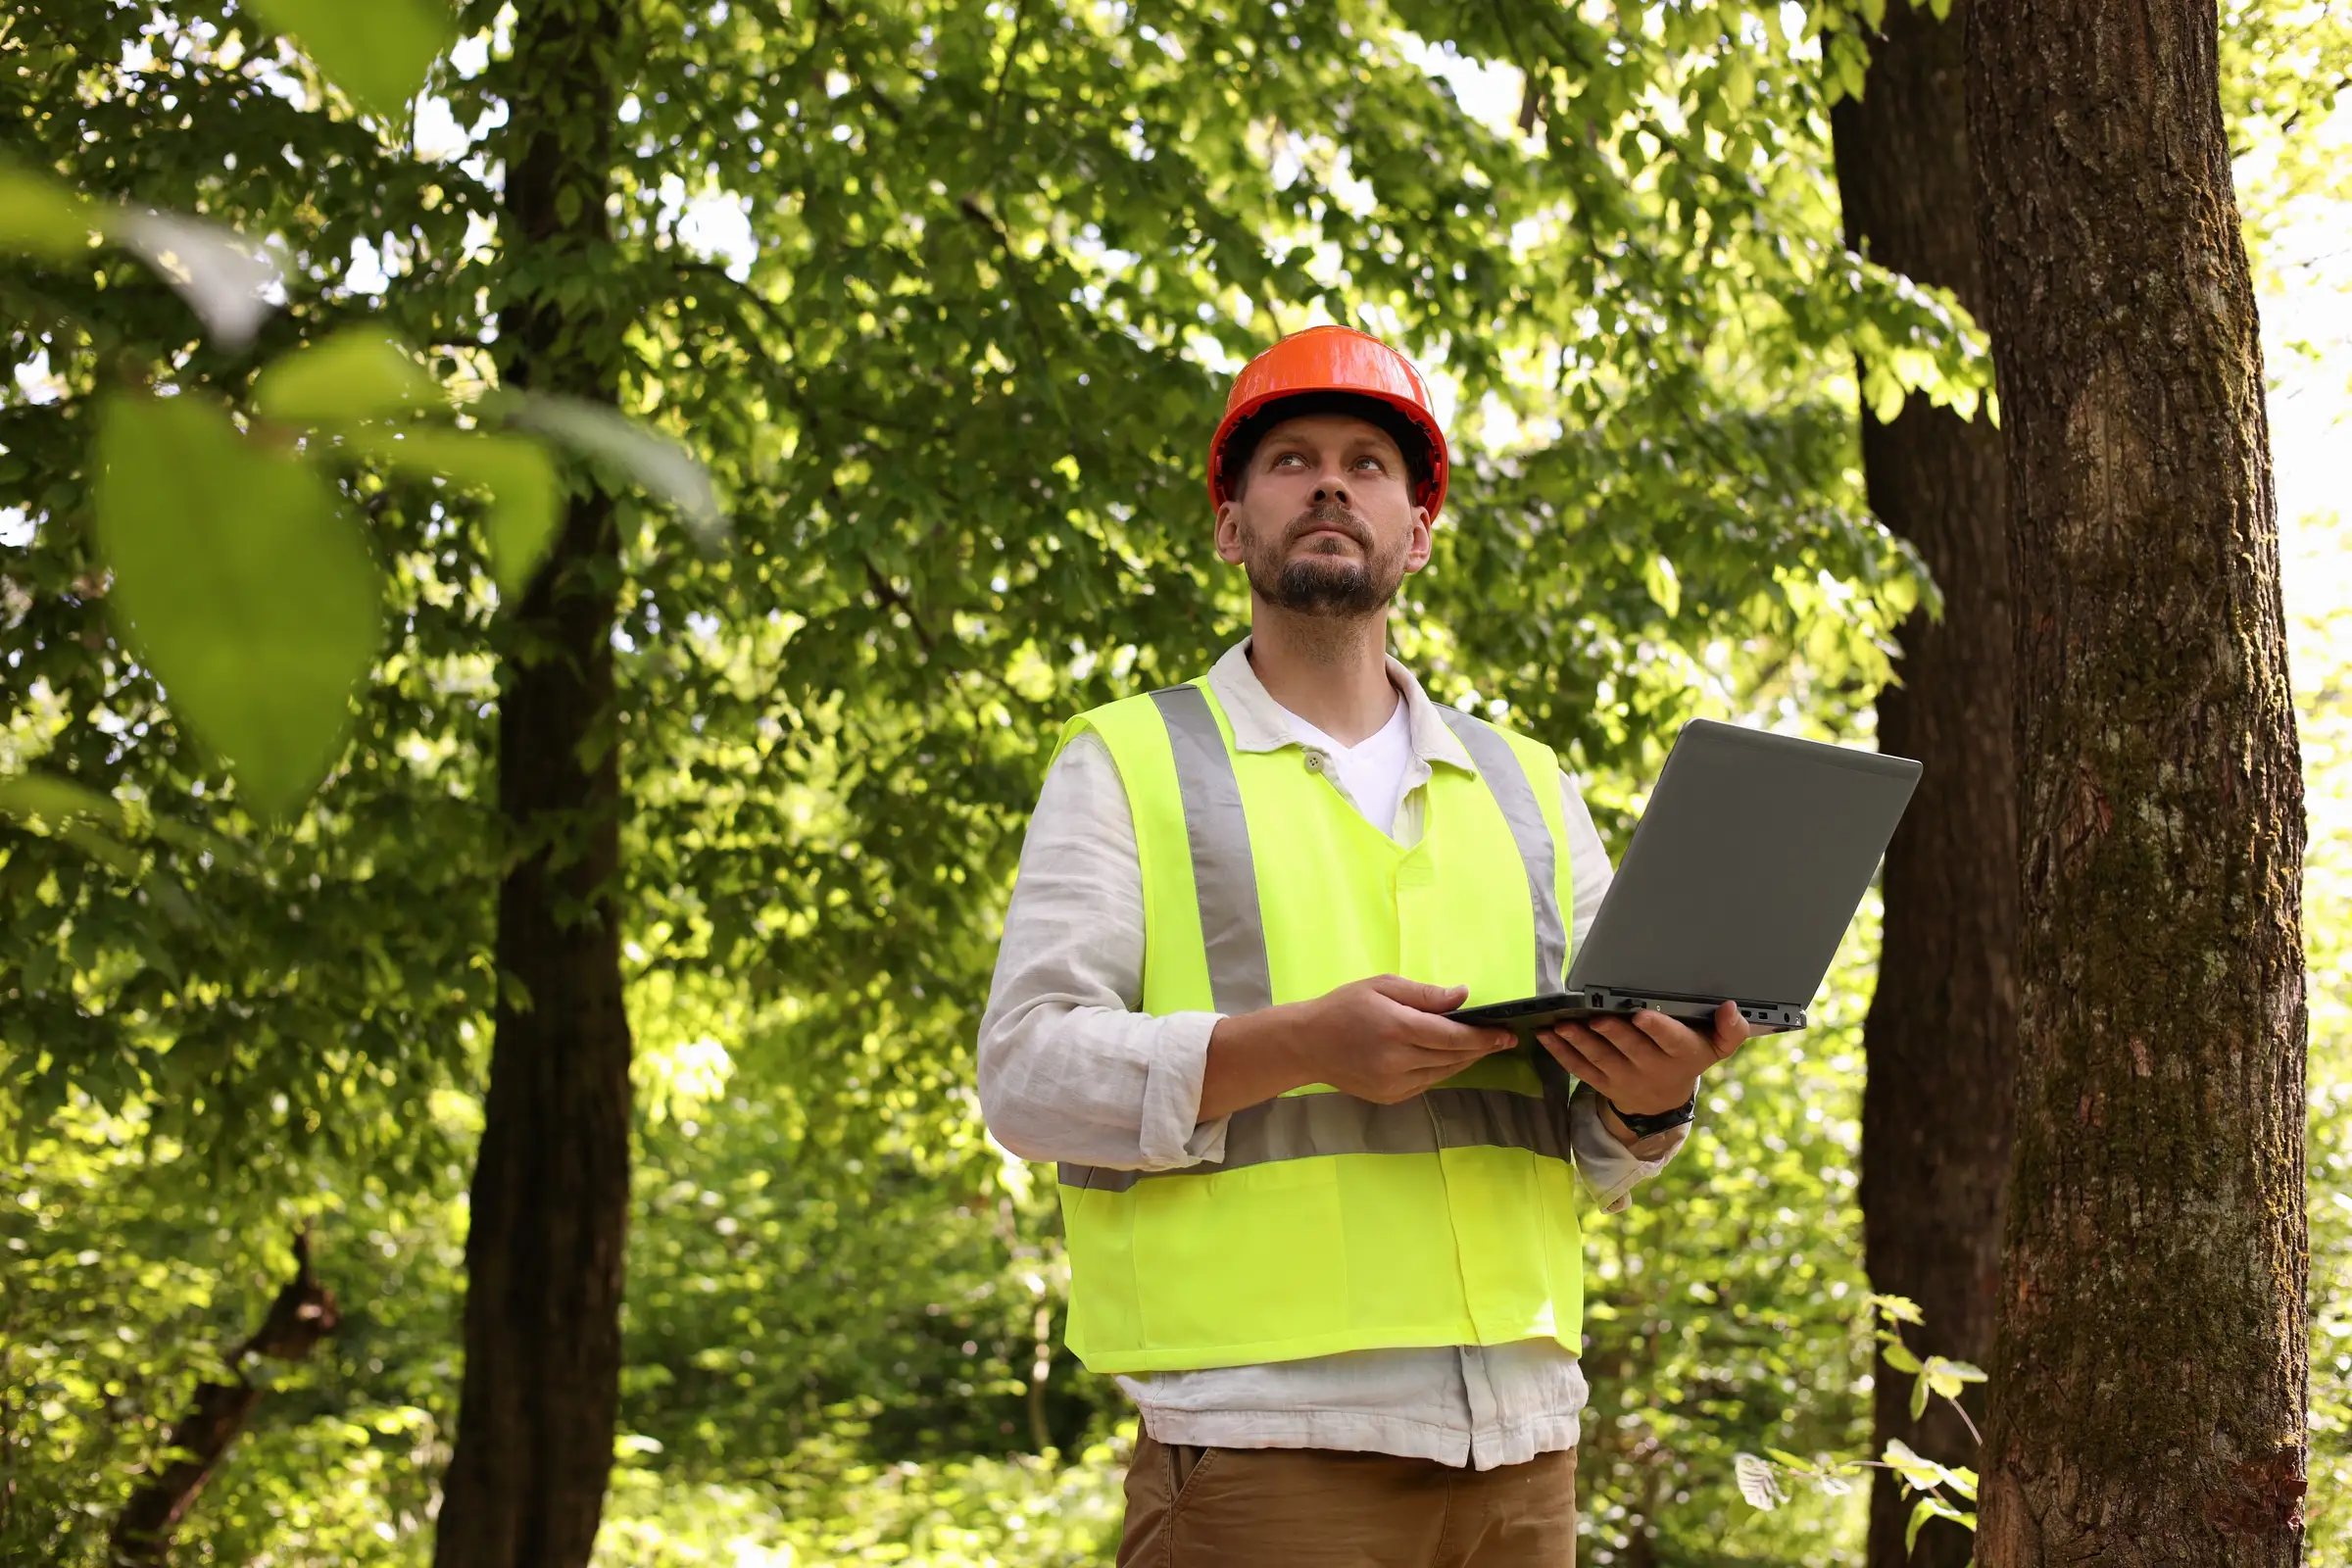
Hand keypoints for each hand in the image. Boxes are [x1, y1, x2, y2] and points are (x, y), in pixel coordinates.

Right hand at [1199, 975, 1518, 1119]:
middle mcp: (1398, 1060)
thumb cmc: (1343, 1006)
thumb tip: (1462, 996)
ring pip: (1444, 1073)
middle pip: (1453, 1056)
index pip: (1452, 1036)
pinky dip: (1443, 1070)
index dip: (1483, 1036)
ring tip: (1481, 1047)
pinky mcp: (1391, 1097)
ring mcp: (1394, 1083)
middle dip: (1481, 1047)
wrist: (1306, 1044)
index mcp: (1397, 1028)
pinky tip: (1450, 1058)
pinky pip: (1428, 1083)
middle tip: (1504, 1038)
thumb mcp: (1381, 985)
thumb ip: (1424, 994)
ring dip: (1465, 1060)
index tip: (1507, 1032)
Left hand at [1533, 1000, 1752, 1116]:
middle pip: (1631, 1049)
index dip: (1657, 1028)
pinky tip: (1547, 1036)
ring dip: (1581, 1042)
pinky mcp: (1601, 1082)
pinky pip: (1579, 1069)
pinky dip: (1561, 1052)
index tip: (1642, 1014)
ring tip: (1564, 1025)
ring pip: (1601, 1059)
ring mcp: (1624, 1077)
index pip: (1671, 1041)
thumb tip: (1733, 1009)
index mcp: (1682, 1055)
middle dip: (1614, 1033)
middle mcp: (1652, 1068)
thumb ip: (1731, 1030)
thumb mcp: (1716, 1047)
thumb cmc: (1688, 1058)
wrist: (1663, 1101)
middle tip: (1598, 1017)